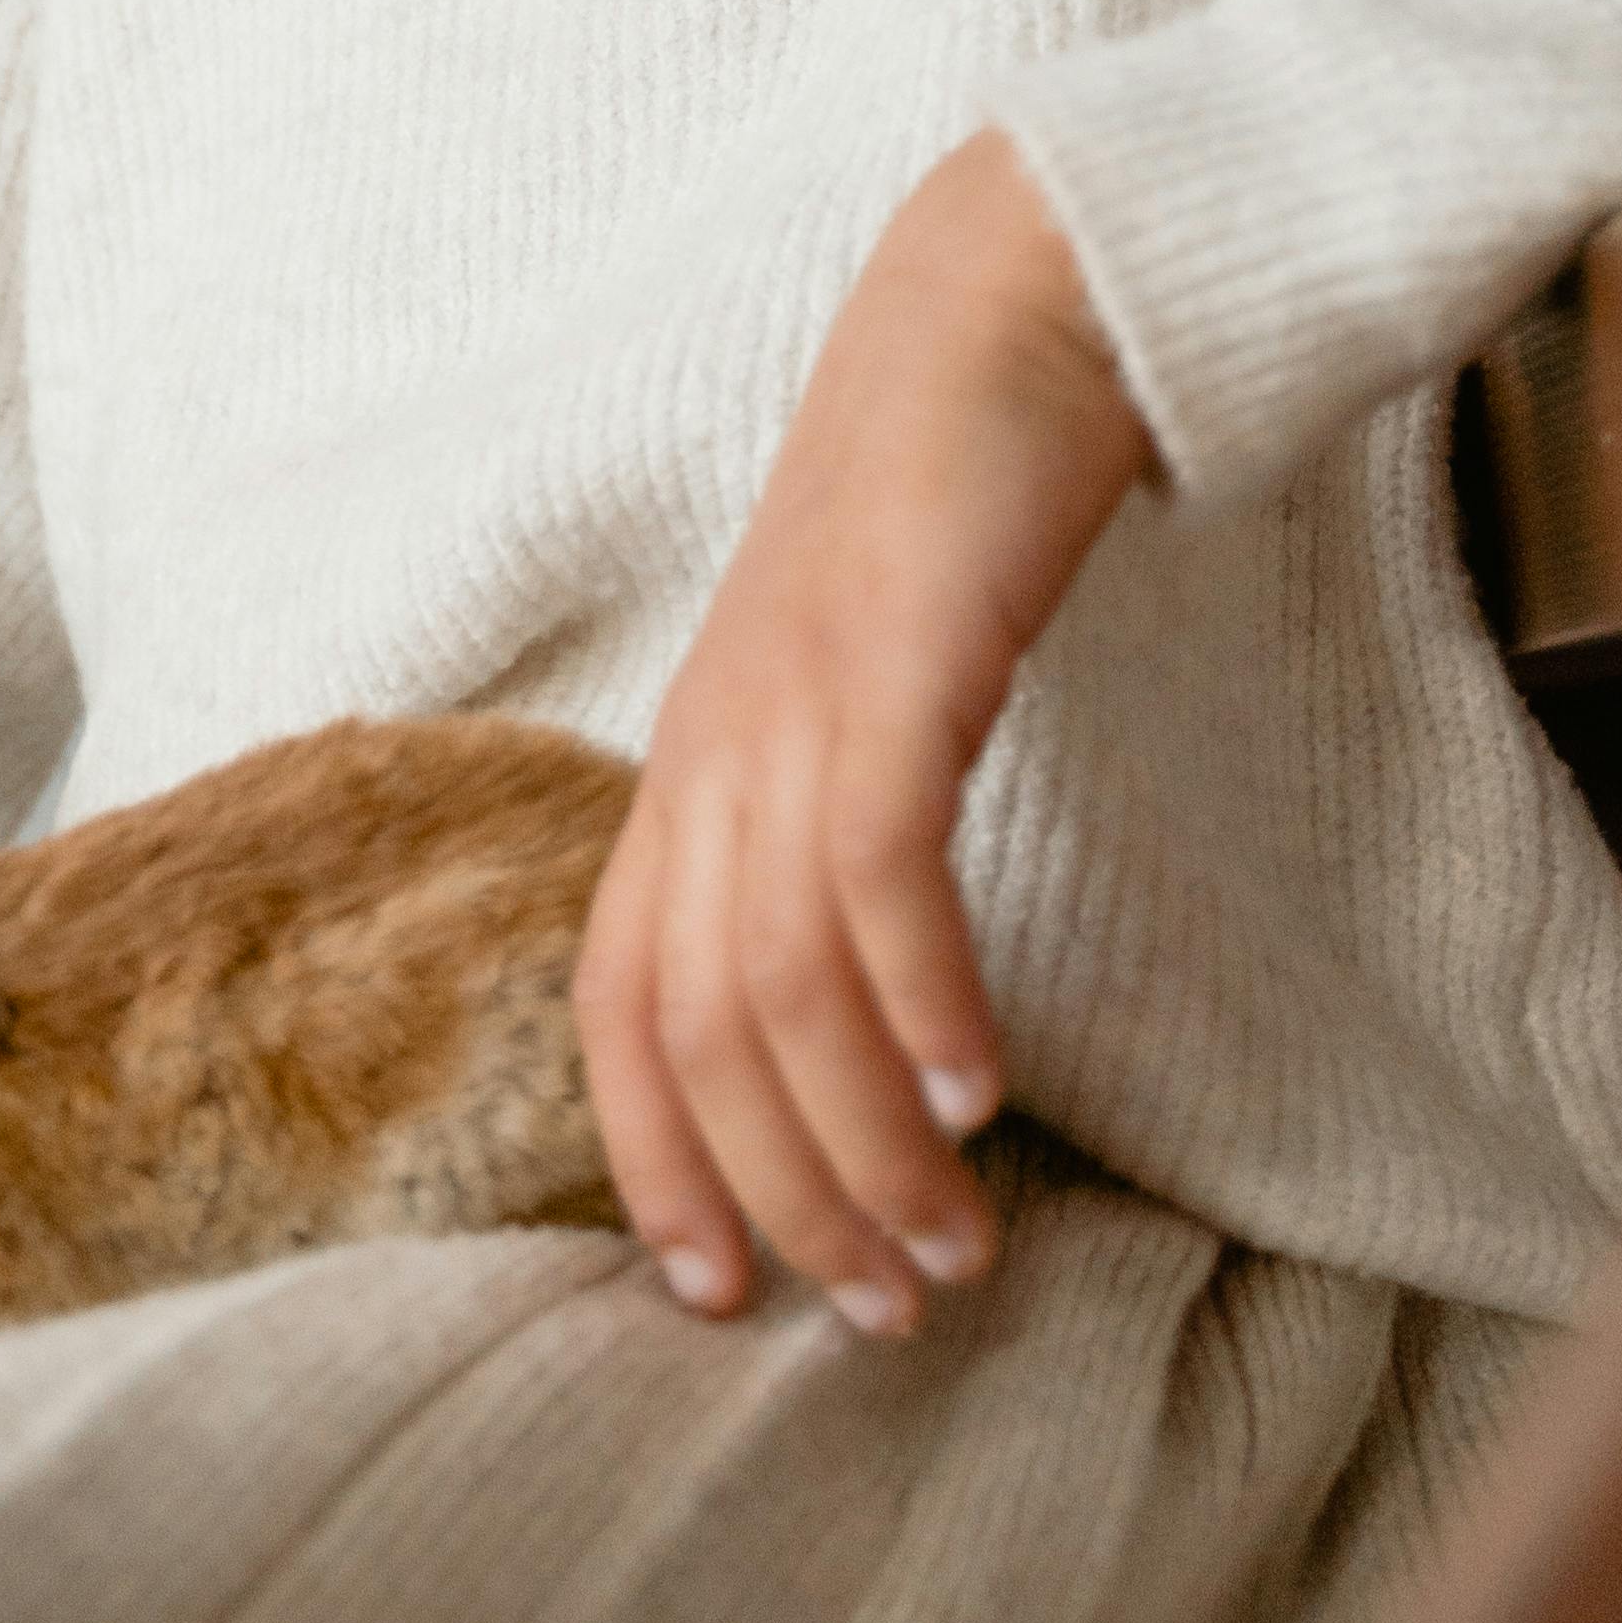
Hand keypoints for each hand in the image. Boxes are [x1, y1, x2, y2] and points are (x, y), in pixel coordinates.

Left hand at [578, 126, 1154, 1341]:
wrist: (1009, 307)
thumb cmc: (949, 512)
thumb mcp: (862, 683)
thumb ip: (838, 815)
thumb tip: (866, 1001)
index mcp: (692, 762)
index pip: (612, 1004)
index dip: (650, 1161)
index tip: (720, 1299)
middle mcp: (711, 747)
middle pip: (690, 1029)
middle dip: (782, 1197)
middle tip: (884, 1314)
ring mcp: (790, 703)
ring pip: (779, 982)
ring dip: (866, 1142)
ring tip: (955, 1251)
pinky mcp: (887, 663)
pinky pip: (876, 871)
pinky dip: (921, 1001)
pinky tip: (984, 1095)